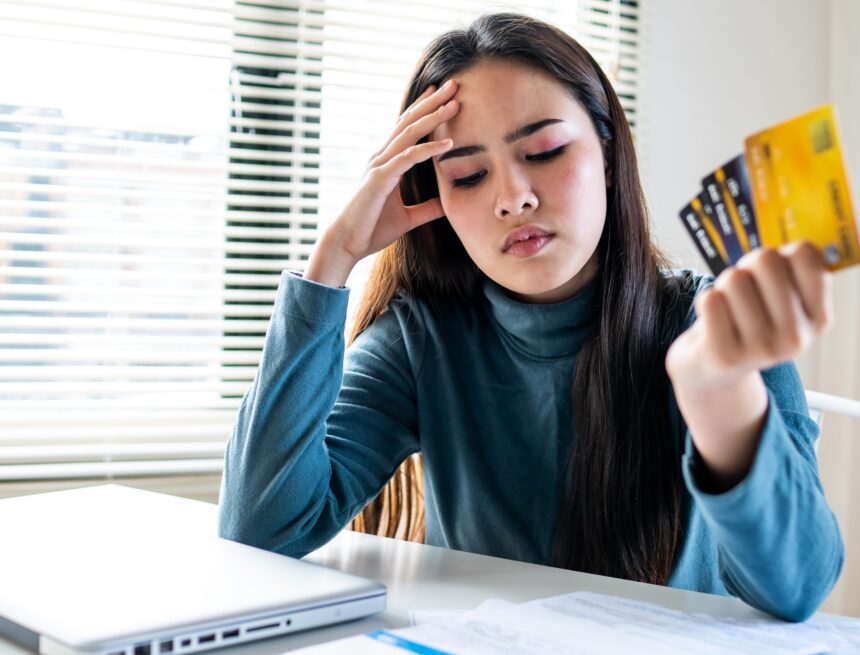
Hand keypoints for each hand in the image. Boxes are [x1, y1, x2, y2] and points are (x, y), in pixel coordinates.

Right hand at [305, 80, 458, 286]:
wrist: (347, 244)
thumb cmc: (371, 230)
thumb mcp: (407, 218)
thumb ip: (427, 209)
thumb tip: (447, 205)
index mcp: (386, 163)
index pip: (407, 129)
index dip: (424, 110)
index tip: (443, 95)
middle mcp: (381, 158)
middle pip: (409, 122)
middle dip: (432, 103)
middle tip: (454, 85)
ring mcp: (379, 166)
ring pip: (409, 134)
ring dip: (433, 117)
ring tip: (455, 105)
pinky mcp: (379, 179)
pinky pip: (407, 159)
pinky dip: (428, 149)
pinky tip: (447, 143)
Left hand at [666, 241, 832, 395]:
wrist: (710, 370)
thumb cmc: (745, 321)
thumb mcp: (778, 300)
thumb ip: (790, 269)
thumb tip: (792, 249)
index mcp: (818, 318)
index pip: (805, 255)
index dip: (780, 255)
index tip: (770, 277)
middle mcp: (796, 338)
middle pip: (766, 260)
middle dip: (746, 268)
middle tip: (742, 293)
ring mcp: (761, 350)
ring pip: (735, 278)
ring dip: (723, 287)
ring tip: (726, 310)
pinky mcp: (725, 355)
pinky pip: (710, 299)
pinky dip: (704, 302)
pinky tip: (711, 323)